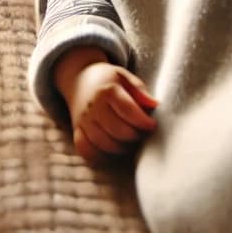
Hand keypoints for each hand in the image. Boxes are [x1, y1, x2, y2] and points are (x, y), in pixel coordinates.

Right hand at [54, 50, 158, 165]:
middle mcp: (93, 106)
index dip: (142, 121)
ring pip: (102, 143)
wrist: (79, 79)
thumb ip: (140, 90)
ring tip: (129, 143)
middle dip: (133, 136)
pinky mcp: (76, 130)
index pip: (127, 110)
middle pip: (116, 129)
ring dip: (119, 148)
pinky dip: (99, 156)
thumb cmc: (107, 79)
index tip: (152, 125)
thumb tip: (155, 104)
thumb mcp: (124, 76)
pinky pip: (85, 150)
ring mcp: (83, 120)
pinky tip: (110, 152)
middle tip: (142, 135)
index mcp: (107, 90)